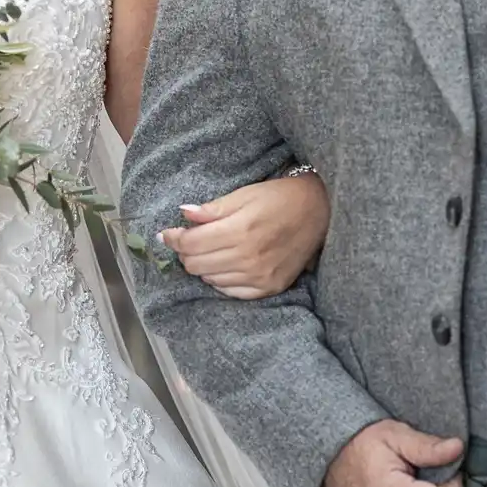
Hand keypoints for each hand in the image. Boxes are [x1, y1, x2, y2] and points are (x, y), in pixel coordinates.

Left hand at [158, 169, 329, 298]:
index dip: (174, 238)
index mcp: (240, 230)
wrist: (318, 211)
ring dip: (203, 265)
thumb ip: (212, 209)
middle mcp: (248, 258)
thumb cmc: (279, 198)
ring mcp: (259, 277)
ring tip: (211, 250)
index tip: (168, 233)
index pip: (190, 244)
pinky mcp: (268, 288)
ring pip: (209, 280)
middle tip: (189, 240)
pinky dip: (221, 279)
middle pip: (195, 265)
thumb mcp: (244, 194)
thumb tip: (183, 215)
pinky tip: (226, 264)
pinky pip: (230, 292)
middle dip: (185, 252)